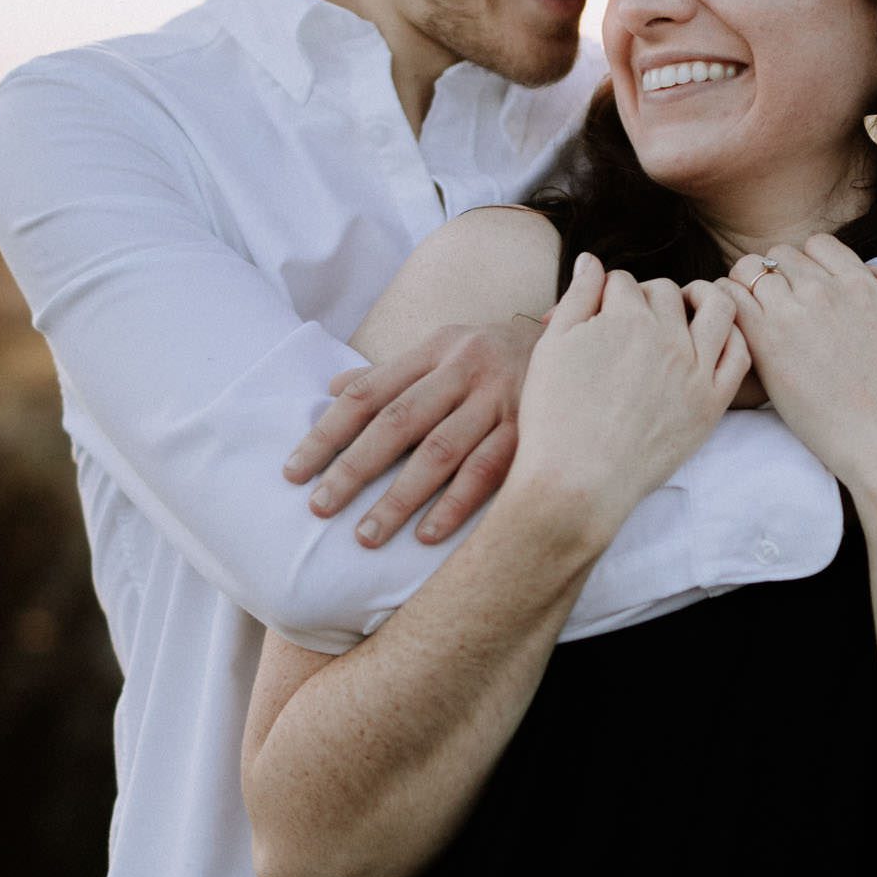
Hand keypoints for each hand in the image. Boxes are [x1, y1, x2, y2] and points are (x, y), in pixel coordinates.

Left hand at [282, 321, 541, 546]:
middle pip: (397, 423)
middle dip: (353, 469)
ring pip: (440, 453)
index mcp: (436, 349)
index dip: (327, 433)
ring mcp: (502, 400)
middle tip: (319, 508)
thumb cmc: (496, 357)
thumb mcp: (446, 348)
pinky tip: (426, 536)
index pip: (368, 393)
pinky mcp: (532, 430)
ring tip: (365, 536)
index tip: (294, 471)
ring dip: (399, 498)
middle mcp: (466, 369)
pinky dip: (456, 505)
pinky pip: (488, 472)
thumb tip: (331, 389)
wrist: (583, 340)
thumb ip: (392, 373)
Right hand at [512, 255, 750, 540]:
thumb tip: (591, 260)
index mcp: (624, 317)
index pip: (622, 282)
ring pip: (718, 307)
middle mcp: (666, 336)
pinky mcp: (713, 403)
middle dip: (646, 297)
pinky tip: (712, 341)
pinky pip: (739, 354)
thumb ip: (576, 298)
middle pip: (665, 291)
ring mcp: (695, 369)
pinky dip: (732, 336)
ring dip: (702, 297)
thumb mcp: (551, 349)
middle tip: (632, 320)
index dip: (607, 294)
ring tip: (687, 306)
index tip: (598, 312)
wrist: (577, 483)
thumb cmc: (555, 419)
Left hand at [726, 236, 876, 483]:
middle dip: (778, 275)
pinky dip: (725, 304)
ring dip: (748, 287)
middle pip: (781, 256)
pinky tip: (735, 329)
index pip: (818, 246)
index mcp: (862, 284)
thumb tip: (875, 270)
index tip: (808, 294)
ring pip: (750, 270)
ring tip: (754, 318)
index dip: (811, 266)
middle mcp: (825, 292)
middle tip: (778, 309)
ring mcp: (793, 316)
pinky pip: (728, 299)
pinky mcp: (766, 346)